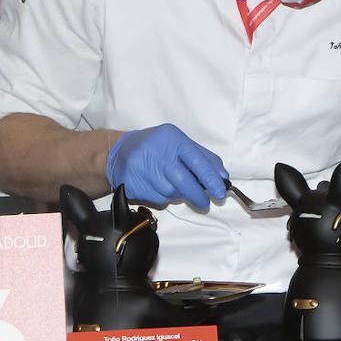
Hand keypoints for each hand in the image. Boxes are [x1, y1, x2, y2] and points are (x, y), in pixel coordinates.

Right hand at [106, 124, 227, 208]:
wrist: (118, 153)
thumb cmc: (157, 148)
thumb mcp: (179, 144)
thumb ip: (203, 158)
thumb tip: (222, 177)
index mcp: (172, 138)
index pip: (196, 159)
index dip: (210, 178)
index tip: (221, 191)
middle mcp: (156, 152)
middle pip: (183, 181)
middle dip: (197, 195)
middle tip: (205, 202)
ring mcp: (142, 169)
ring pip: (171, 192)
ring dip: (179, 195)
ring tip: (176, 187)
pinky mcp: (133, 184)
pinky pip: (158, 199)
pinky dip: (165, 198)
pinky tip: (160, 187)